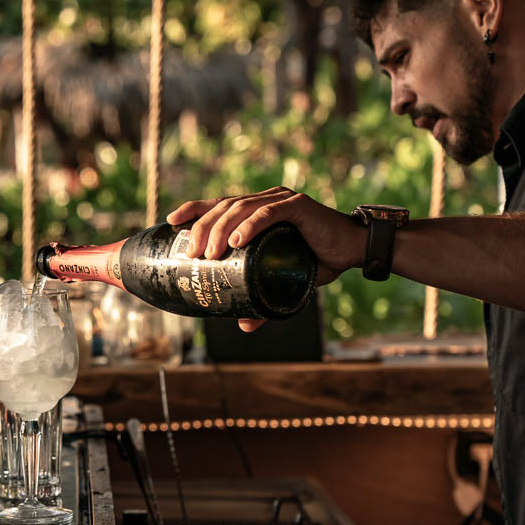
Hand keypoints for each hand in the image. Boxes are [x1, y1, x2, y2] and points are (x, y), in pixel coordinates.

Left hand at [166, 188, 365, 329]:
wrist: (352, 252)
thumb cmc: (318, 261)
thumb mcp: (283, 281)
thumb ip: (263, 299)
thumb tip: (244, 325)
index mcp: (257, 210)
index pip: (219, 204)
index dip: (194, 209)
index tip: (171, 221)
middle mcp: (266, 199)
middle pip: (225, 207)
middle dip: (203, 227)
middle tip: (193, 253)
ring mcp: (281, 200)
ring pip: (241, 208)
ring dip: (221, 228)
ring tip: (210, 252)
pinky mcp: (298, 206)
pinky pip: (268, 213)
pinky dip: (250, 225)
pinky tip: (236, 240)